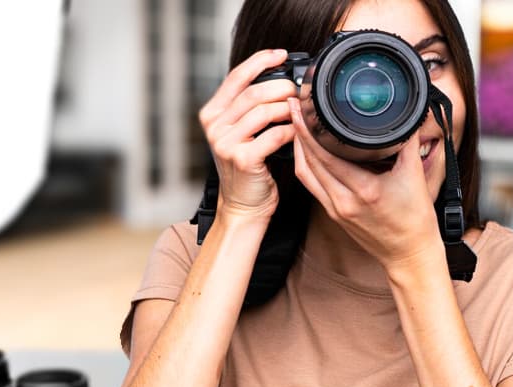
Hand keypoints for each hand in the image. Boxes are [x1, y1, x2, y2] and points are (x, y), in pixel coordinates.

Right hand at [199, 49, 297, 220]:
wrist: (244, 205)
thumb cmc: (249, 167)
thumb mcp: (241, 132)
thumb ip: (250, 108)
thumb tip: (281, 80)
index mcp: (213, 114)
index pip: (236, 77)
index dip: (260, 61)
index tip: (280, 54)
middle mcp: (214, 126)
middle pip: (254, 92)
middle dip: (282, 87)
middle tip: (298, 91)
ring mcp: (225, 143)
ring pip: (265, 111)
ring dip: (288, 109)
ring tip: (299, 112)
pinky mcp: (242, 159)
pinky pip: (274, 135)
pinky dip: (291, 131)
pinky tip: (298, 133)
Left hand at [288, 97, 443, 269]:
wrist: (409, 255)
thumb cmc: (415, 222)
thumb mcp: (415, 176)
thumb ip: (408, 143)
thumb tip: (409, 117)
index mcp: (364, 191)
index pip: (325, 155)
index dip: (308, 129)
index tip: (301, 106)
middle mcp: (343, 201)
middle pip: (308, 161)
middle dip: (297, 131)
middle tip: (293, 106)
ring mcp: (335, 209)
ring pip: (305, 174)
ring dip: (298, 148)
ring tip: (296, 123)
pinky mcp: (333, 214)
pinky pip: (312, 184)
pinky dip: (306, 164)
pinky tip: (307, 150)